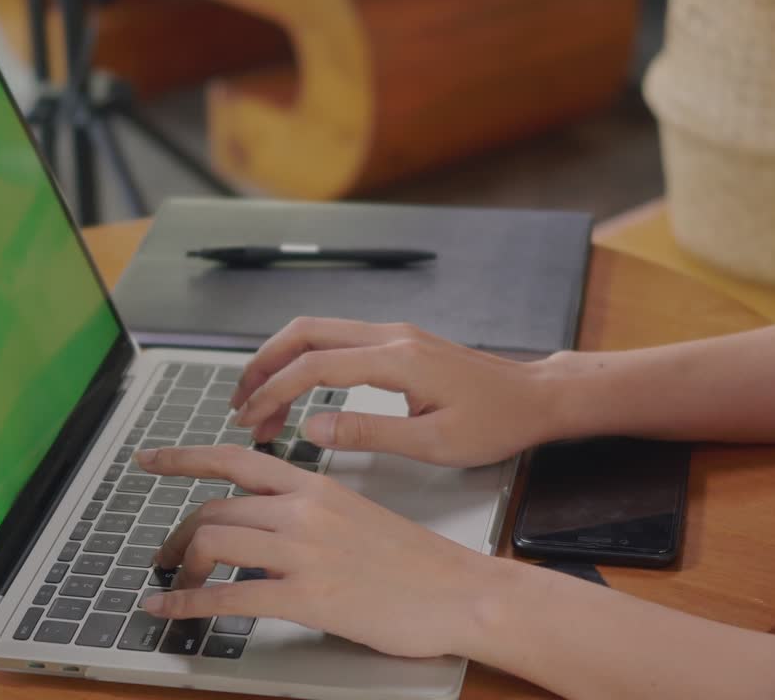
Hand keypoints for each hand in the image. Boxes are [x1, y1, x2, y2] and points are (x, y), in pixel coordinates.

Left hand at [135, 444, 505, 657]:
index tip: (150, 459)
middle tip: (166, 556)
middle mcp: (303, 511)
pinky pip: (228, 598)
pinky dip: (186, 605)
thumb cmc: (417, 562)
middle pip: (215, 509)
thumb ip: (310, 514)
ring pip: (213, 542)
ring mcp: (303, 553)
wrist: (460, 591)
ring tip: (173, 585)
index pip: (236, 459)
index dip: (184, 458)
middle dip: (178, 535)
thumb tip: (270, 526)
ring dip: (180, 567)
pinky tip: (168, 612)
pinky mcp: (307, 597)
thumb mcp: (358, 516)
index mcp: (316, 486)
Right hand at [231, 318, 560, 466]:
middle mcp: (391, 336)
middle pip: (305, 333)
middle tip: (239, 404)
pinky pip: (339, 342)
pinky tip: (299, 391)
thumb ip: (368, 433)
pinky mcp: (399, 343)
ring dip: (282, 361)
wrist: (536, 398)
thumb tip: (310, 427)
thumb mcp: (433, 442)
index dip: (274, 391)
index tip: (249, 419)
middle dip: (263, 365)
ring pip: (319, 333)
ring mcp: (395, 335)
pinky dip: (307, 361)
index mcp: (396, 359)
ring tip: (260, 402)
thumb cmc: (495, 423)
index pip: (314, 367)